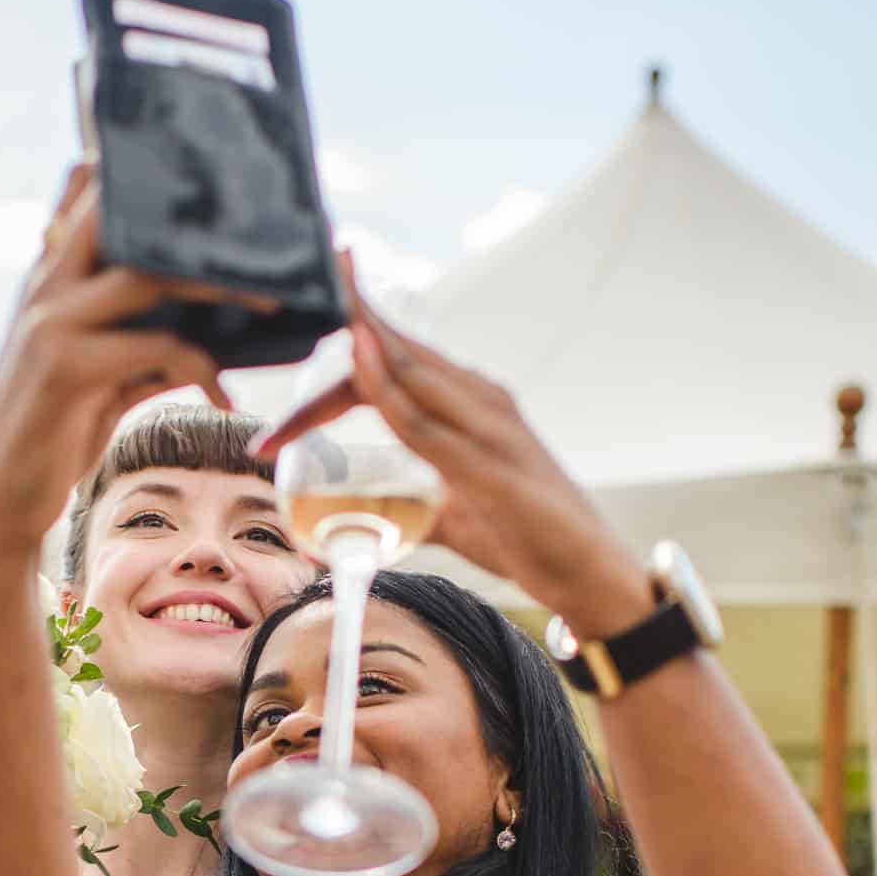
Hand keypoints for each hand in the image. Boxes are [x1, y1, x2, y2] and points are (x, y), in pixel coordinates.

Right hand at [0, 163, 250, 549]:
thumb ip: (142, 343)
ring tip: (267, 305)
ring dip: (218, 288)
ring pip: (149, 274)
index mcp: (49, 279)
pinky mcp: (67, 365)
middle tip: (259, 241)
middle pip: (122, 215)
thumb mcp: (98, 378)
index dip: (144, 179)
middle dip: (195, 225)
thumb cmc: (51, 435)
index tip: (212, 193)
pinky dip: (203, 371)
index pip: (88, 193)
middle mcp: (45, 286)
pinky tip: (224, 401)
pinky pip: (158, 347)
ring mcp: (51, 322)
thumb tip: (210, 337)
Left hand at [251, 257, 649, 629]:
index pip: (396, 364)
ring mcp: (489, 426)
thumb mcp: (455, 512)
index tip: (300, 368)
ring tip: (323, 302)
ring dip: (361, 337)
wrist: (592, 573)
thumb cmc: (530, 537)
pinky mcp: (490, 463)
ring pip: (410, 368)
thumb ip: (413, 503)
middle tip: (284, 313)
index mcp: (471, 403)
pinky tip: (361, 362)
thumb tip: (367, 518)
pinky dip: (389, 388)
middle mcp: (481, 399)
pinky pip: (426, 420)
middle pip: (396, 350)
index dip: (341, 363)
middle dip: (342, 324)